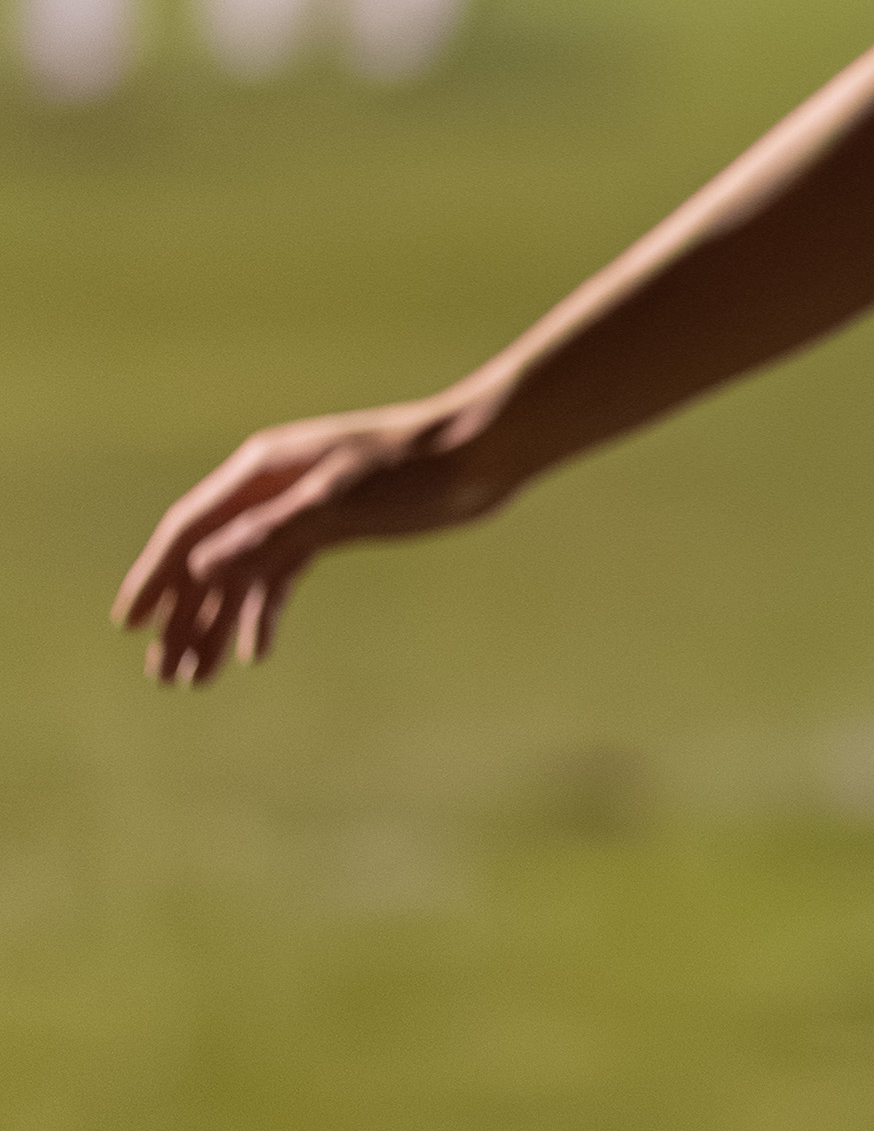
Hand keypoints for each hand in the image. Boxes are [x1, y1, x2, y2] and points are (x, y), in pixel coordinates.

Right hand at [118, 396, 510, 684]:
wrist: (485, 451)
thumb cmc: (417, 470)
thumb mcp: (341, 504)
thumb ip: (272, 535)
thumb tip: (202, 569)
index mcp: (262, 471)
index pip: (191, 529)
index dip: (155, 576)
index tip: (130, 623)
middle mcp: (271, 488)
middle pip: (210, 559)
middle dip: (184, 617)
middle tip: (163, 676)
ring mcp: (300, 508)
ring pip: (243, 573)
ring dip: (219, 623)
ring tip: (195, 679)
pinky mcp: (331, 526)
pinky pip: (281, 574)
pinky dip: (265, 611)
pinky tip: (255, 651)